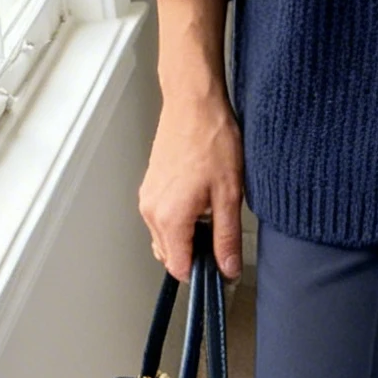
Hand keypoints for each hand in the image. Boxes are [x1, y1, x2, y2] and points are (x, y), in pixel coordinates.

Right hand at [139, 0, 244, 280]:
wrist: (193, 103)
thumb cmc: (212, 140)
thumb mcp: (229, 194)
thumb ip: (226, 237)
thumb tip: (228, 268)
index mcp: (169, 218)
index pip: (180, 268)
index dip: (203, 273)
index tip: (223, 267)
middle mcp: (151, 212)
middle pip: (170, 256)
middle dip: (195, 257)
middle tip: (222, 240)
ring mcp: (147, 199)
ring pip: (165, 238)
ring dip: (187, 239)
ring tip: (213, 217)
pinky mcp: (149, 187)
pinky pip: (161, 220)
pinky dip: (179, 222)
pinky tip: (201, 204)